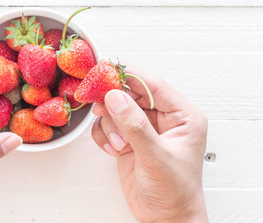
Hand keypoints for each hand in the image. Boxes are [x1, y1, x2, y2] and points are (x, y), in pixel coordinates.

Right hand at [92, 67, 207, 222]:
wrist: (165, 218)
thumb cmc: (174, 191)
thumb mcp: (156, 156)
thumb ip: (135, 125)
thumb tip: (115, 97)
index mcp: (182, 116)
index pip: (153, 85)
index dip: (128, 76)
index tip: (105, 71)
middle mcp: (163, 118)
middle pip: (131, 94)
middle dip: (114, 102)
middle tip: (97, 105)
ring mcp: (144, 128)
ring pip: (117, 108)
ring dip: (110, 124)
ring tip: (118, 143)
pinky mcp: (128, 139)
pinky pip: (108, 124)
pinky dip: (104, 135)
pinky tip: (113, 150)